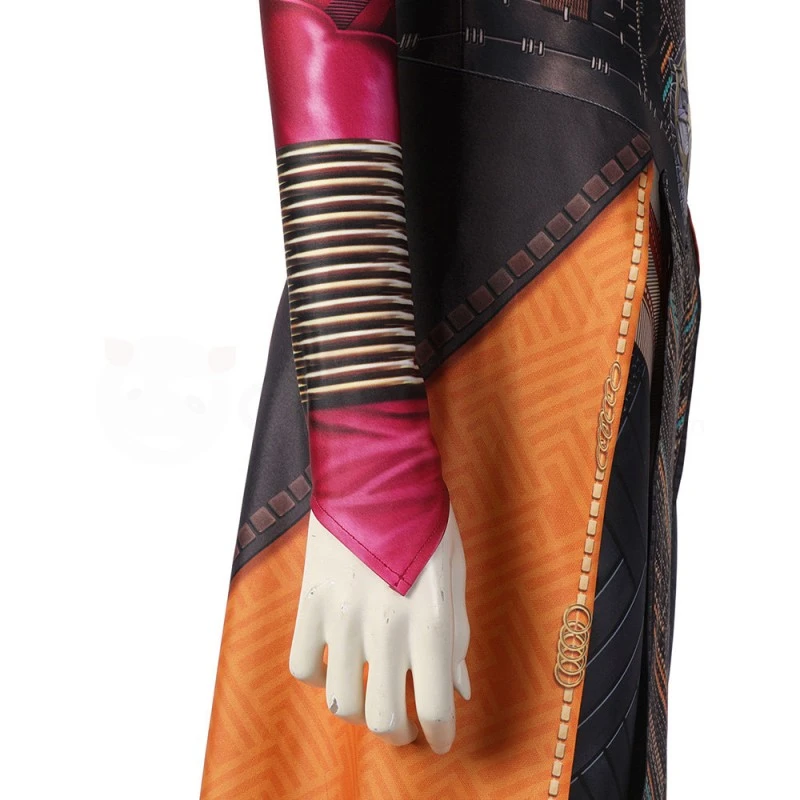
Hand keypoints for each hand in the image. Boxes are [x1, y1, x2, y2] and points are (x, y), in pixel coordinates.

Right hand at [289, 502, 469, 752]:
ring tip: (368, 694)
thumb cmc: (425, 520)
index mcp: (433, 619)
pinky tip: (334, 663)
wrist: (375, 470)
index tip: (440, 740)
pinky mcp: (311, 600)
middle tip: (404, 724)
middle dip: (399, 733)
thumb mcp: (454, 574)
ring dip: (358, 710)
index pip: (437, 706)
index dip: (441, 735)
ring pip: (340, 701)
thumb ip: (457, 635)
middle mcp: (387, 625)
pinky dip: (317, 677)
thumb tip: (459, 688)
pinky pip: (302, 665)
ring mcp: (343, 614)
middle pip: (385, 718)